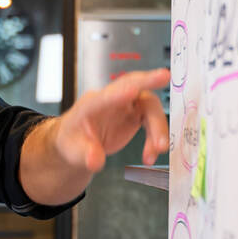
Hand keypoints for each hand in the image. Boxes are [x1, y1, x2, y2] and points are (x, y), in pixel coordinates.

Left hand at [55, 68, 170, 171]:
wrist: (79, 143)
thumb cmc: (72, 140)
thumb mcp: (73, 151)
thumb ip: (85, 154)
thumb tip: (96, 161)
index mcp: (90, 104)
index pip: (105, 96)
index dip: (119, 93)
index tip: (133, 90)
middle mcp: (110, 99)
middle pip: (131, 85)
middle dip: (148, 80)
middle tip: (165, 76)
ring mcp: (125, 105)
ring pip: (148, 106)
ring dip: (158, 127)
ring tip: (159, 149)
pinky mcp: (136, 114)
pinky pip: (152, 121)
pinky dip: (155, 137)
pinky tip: (150, 155)